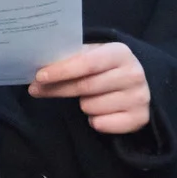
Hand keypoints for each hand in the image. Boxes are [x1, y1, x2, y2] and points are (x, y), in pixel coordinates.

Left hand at [28, 42, 151, 134]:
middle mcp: (134, 74)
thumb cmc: (105, 69)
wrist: (137, 84)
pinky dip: (95, 120)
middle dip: (58, 89)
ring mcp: (139, 97)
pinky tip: (102, 111)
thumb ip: (71, 60)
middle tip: (37, 90)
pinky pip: (101, 124)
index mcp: (120, 53)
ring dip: (83, 105)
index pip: (88, 63)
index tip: (39, 76)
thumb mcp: (93, 55)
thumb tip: (40, 72)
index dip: (62, 71)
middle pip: (84, 87)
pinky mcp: (139, 118)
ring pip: (90, 107)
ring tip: (90, 98)